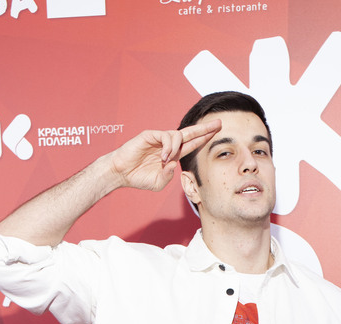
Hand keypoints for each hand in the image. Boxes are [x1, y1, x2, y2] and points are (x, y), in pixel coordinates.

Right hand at [107, 118, 221, 191]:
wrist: (121, 173)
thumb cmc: (139, 178)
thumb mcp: (158, 183)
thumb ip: (168, 176)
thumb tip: (173, 164)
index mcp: (172, 155)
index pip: (192, 144)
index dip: (204, 139)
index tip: (216, 133)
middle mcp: (168, 145)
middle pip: (191, 133)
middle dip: (205, 129)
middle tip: (219, 123)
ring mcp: (160, 139)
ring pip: (178, 135)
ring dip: (176, 148)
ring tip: (166, 159)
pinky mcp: (151, 135)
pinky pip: (166, 136)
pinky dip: (168, 147)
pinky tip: (162, 156)